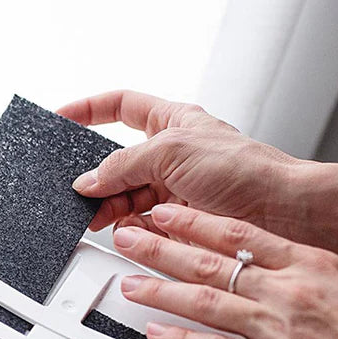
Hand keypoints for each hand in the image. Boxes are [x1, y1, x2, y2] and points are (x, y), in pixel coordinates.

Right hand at [58, 90, 337, 268]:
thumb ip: (123, 164)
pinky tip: (124, 231)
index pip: (120, 107)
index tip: (61, 118)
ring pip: (125, 197)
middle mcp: (169, 155)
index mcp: (170, 122)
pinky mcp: (175, 221)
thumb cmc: (243, 169)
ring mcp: (171, 189)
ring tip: (96, 217)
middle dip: (97, 177)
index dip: (88, 110)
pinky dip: (128, 229)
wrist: (276, 212)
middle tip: (78, 192)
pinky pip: (140, 224)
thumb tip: (89, 180)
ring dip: (109, 207)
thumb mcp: (172, 150)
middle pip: (117, 162)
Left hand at [113, 203, 337, 338]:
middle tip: (128, 238)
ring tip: (129, 283)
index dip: (195, 221)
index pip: (239, 234)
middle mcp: (288, 294)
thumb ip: (297, 268)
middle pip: (211, 264)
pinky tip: (155, 333)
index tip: (165, 212)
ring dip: (160, 291)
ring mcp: (279, 332)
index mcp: (307, 266)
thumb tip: (257, 255)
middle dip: (162, 249)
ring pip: (205, 303)